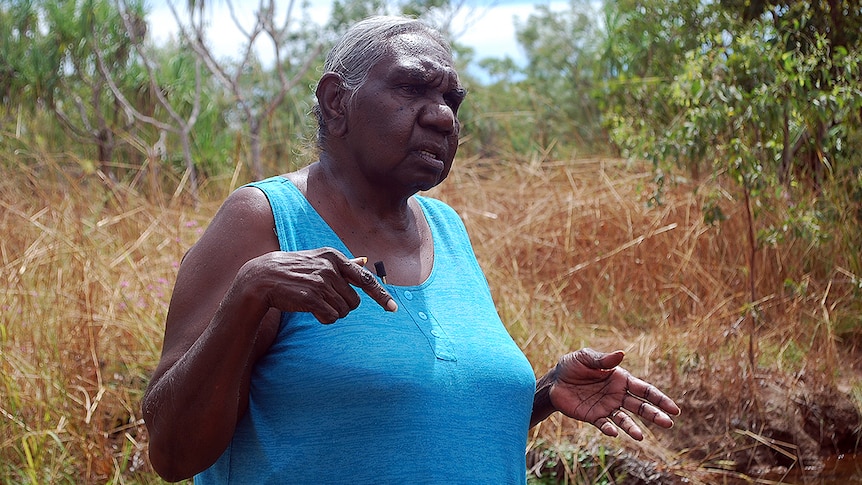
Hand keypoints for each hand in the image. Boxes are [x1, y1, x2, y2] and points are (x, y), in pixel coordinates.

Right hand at [241, 247, 396, 323]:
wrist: (262, 278)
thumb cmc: (293, 270)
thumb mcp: (319, 260)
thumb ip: (344, 263)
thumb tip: (364, 260)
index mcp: (334, 257)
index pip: (366, 279)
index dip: (381, 295)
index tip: (393, 309)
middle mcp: (330, 268)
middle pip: (354, 301)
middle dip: (343, 305)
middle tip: (324, 300)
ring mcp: (321, 282)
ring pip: (343, 311)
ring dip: (331, 312)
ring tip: (315, 303)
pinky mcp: (311, 297)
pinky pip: (330, 317)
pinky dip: (324, 318)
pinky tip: (312, 311)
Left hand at [548, 348, 679, 440]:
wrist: (554, 381)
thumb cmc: (572, 366)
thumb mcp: (585, 358)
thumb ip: (603, 359)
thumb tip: (621, 354)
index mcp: (620, 379)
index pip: (645, 390)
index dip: (660, 399)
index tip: (674, 409)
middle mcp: (617, 395)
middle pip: (641, 407)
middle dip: (655, 415)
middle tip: (669, 423)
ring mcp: (607, 407)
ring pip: (625, 420)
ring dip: (633, 428)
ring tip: (640, 436)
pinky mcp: (594, 417)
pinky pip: (604, 425)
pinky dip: (609, 429)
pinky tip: (613, 432)